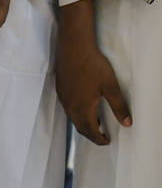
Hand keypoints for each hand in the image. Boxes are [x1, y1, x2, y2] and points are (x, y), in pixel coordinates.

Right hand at [56, 0, 131, 144]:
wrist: (73, 47)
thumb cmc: (93, 65)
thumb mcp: (111, 87)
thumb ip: (119, 106)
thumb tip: (127, 123)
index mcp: (83, 108)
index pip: (90, 131)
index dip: (99, 139)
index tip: (107, 141)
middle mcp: (70, 106)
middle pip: (79, 127)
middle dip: (91, 134)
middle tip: (102, 136)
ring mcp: (63, 97)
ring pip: (72, 118)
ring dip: (83, 124)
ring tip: (95, 123)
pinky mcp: (60, 88)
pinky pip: (67, 108)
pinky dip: (76, 114)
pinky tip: (83, 106)